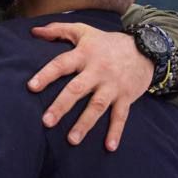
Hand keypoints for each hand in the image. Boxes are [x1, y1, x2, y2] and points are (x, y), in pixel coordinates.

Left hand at [26, 23, 152, 151]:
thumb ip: (58, 30)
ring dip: (85, 123)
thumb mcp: (84, 31)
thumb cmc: (107, 42)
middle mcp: (98, 71)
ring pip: (97, 106)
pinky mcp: (126, 97)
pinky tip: (109, 147)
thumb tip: (34, 31)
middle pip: (77, 89)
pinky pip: (121, 116)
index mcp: (85, 55)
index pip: (62, 64)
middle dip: (62, 106)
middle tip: (47, 121)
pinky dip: (116, 132)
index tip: (31, 87)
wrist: (146, 48)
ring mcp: (113, 85)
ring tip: (72, 140)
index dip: (46, 75)